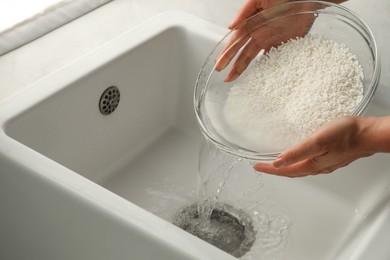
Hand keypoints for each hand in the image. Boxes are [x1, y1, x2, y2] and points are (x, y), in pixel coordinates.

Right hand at [217, 0, 345, 81]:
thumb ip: (244, 12)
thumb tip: (231, 26)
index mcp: (251, 24)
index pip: (235, 42)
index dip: (227, 54)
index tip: (219, 65)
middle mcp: (259, 33)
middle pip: (243, 53)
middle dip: (233, 66)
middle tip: (226, 78)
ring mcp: (270, 40)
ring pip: (254, 58)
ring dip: (244, 68)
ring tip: (236, 78)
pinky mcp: (284, 43)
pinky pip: (273, 58)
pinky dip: (267, 67)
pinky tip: (261, 76)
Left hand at [253, 116, 375, 176]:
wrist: (369, 134)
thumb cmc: (347, 135)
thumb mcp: (317, 141)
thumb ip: (296, 152)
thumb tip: (278, 162)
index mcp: (312, 164)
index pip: (284, 170)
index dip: (269, 169)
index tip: (256, 166)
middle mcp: (318, 167)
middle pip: (291, 172)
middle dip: (275, 170)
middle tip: (262, 166)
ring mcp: (326, 162)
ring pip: (300, 168)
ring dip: (287, 166)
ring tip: (277, 163)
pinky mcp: (332, 155)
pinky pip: (309, 163)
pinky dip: (298, 161)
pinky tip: (300, 155)